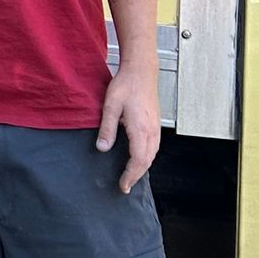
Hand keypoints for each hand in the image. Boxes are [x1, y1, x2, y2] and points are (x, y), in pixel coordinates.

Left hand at [97, 64, 160, 191]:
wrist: (141, 71)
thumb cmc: (126, 85)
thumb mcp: (110, 106)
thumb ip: (107, 129)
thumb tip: (102, 148)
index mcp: (141, 129)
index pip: (138, 160)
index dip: (130, 175)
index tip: (123, 185)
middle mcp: (152, 131)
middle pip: (147, 161)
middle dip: (136, 176)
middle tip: (126, 186)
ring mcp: (156, 127)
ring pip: (152, 155)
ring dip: (142, 167)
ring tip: (131, 176)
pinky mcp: (156, 123)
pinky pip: (154, 146)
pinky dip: (147, 157)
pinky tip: (140, 158)